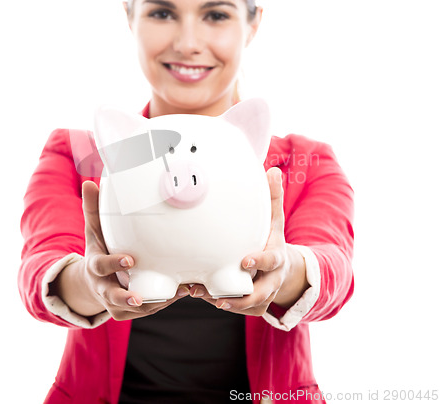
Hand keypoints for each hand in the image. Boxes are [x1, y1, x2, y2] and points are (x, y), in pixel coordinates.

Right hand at [51, 180, 188, 320]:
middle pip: (112, 296)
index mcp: (95, 266)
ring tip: (177, 292)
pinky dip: (161, 304)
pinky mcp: (126, 312)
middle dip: (126, 297)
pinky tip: (179, 292)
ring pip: (133, 309)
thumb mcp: (94, 230)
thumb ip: (94, 209)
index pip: (101, 266)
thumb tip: (90, 183)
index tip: (130, 259)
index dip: (114, 263)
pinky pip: (144, 312)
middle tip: (140, 297)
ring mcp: (114, 303)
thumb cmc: (99, 249)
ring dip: (154, 302)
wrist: (92, 281)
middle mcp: (102, 287)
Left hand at [189, 167, 308, 315]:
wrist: (285, 269)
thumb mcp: (275, 219)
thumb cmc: (272, 239)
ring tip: (196, 291)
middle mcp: (271, 280)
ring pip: (244, 305)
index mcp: (277, 257)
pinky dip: (217, 302)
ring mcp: (263, 296)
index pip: (271, 261)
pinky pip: (236, 309)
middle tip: (216, 294)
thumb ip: (273, 197)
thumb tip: (273, 171)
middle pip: (259, 294)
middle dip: (238, 296)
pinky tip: (197, 293)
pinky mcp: (253, 306)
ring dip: (220, 301)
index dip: (260, 261)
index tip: (244, 260)